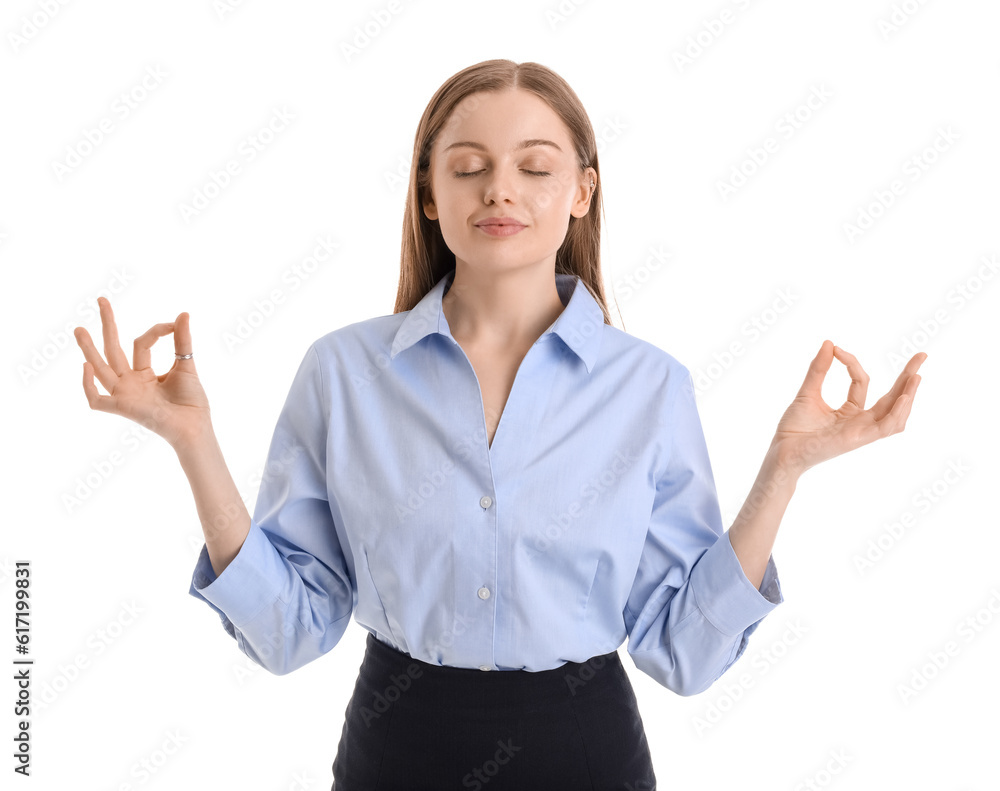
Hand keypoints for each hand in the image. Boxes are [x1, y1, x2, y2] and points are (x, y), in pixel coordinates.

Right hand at [74, 297, 211, 449]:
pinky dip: (88, 386)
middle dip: (107, 325)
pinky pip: (97, 400)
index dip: (156, 331)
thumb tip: (183, 314)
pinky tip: (86, 366)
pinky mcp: (123, 408)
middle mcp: (130, 382)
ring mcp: (125, 394)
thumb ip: (181, 341)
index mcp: (144, 373)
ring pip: (101, 369)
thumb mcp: (186, 365)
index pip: (141, 343)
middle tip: (102, 300)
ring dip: (88, 349)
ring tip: (79, 329)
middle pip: (113, 350)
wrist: (196, 425)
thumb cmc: (192, 401)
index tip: (173, 324)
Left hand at [771, 340, 925, 475]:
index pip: (862, 382)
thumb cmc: (794, 427)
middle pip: (891, 397)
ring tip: (917, 375)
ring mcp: (861, 431)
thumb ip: (819, 369)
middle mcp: (860, 421)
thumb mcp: (808, 391)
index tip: (836, 349)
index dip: (852, 363)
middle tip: (922, 355)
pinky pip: (886, 428)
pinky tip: (903, 397)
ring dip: (908, 395)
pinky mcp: (859, 439)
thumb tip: (829, 343)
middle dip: (908, 377)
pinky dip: (897, 413)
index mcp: (849, 411)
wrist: (782, 449)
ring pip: (895, 414)